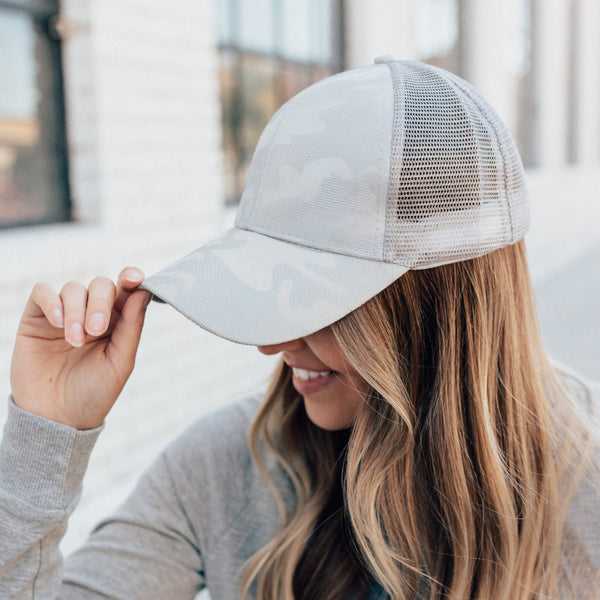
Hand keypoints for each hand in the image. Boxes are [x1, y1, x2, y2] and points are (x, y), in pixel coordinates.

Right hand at [10, 267, 151, 428]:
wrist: (55, 418)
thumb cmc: (93, 392)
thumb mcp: (120, 362)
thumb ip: (132, 326)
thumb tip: (144, 292)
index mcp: (117, 322)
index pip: (126, 291)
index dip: (131, 279)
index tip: (135, 278)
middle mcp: (92, 313)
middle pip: (101, 285)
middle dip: (100, 303)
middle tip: (96, 330)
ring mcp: (64, 314)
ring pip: (73, 288)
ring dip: (76, 311)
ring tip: (75, 341)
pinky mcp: (37, 318)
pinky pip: (43, 292)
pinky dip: (52, 302)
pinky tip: (57, 323)